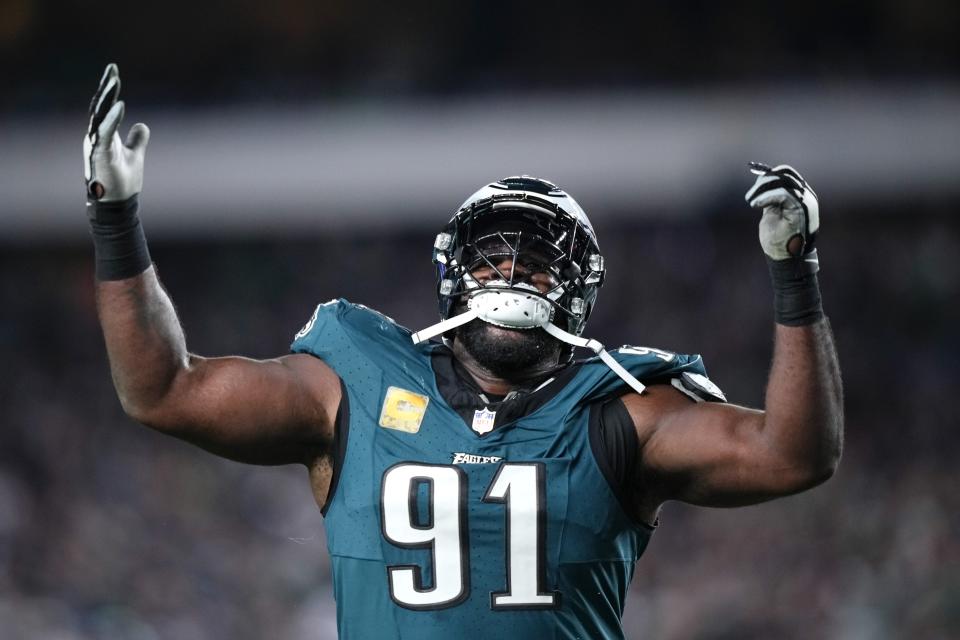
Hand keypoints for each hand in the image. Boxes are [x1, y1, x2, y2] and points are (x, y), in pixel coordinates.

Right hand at [83, 63, 149, 201]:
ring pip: (99, 116)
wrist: (118, 205)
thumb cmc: (123, 182)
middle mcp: (96, 137)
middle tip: (113, 69)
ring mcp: (96, 145)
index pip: (104, 108)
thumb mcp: (135, 155)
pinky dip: (113, 119)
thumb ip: (137, 139)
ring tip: (115, 80)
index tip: (113, 71)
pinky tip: (121, 106)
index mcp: (103, 135)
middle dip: (106, 87)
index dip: (108, 90)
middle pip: (99, 107)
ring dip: (107, 98)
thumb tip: (142, 125)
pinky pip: (106, 133)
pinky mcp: (100, 155)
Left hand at [745, 162, 818, 259]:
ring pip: (783, 181)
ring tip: (752, 202)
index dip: (769, 175)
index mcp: (802, 195)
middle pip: (785, 173)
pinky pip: (783, 193)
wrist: (786, 259)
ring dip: (762, 189)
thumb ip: (772, 197)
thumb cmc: (778, 239)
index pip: (787, 173)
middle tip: (750, 196)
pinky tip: (756, 205)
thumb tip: (762, 182)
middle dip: (764, 181)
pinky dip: (766, 196)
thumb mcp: (772, 212)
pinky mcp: (801, 209)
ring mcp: (806, 202)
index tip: (755, 189)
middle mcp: (807, 196)